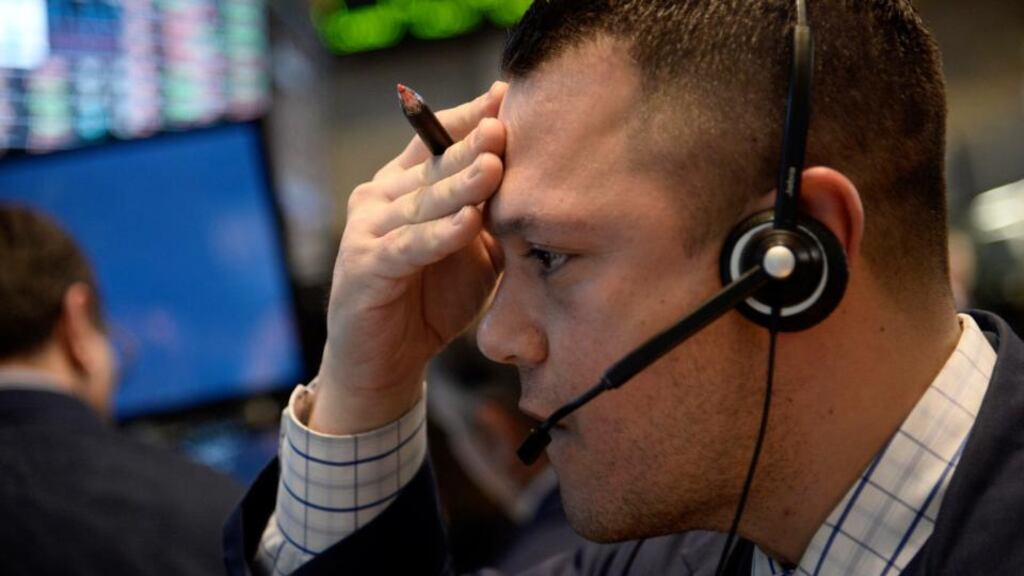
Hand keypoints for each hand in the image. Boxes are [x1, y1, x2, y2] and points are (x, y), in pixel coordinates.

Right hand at [310, 82, 507, 434]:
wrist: (386, 362)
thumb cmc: (431, 300)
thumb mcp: (472, 251)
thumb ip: (493, 217)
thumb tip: (541, 180)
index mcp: (406, 184)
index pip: (437, 138)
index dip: (472, 118)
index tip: (511, 98)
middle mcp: (380, 197)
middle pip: (432, 164)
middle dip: (472, 143)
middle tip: (507, 122)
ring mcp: (367, 230)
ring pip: (422, 201)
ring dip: (459, 184)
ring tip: (494, 165)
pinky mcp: (364, 267)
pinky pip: (408, 247)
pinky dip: (438, 236)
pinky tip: (467, 223)